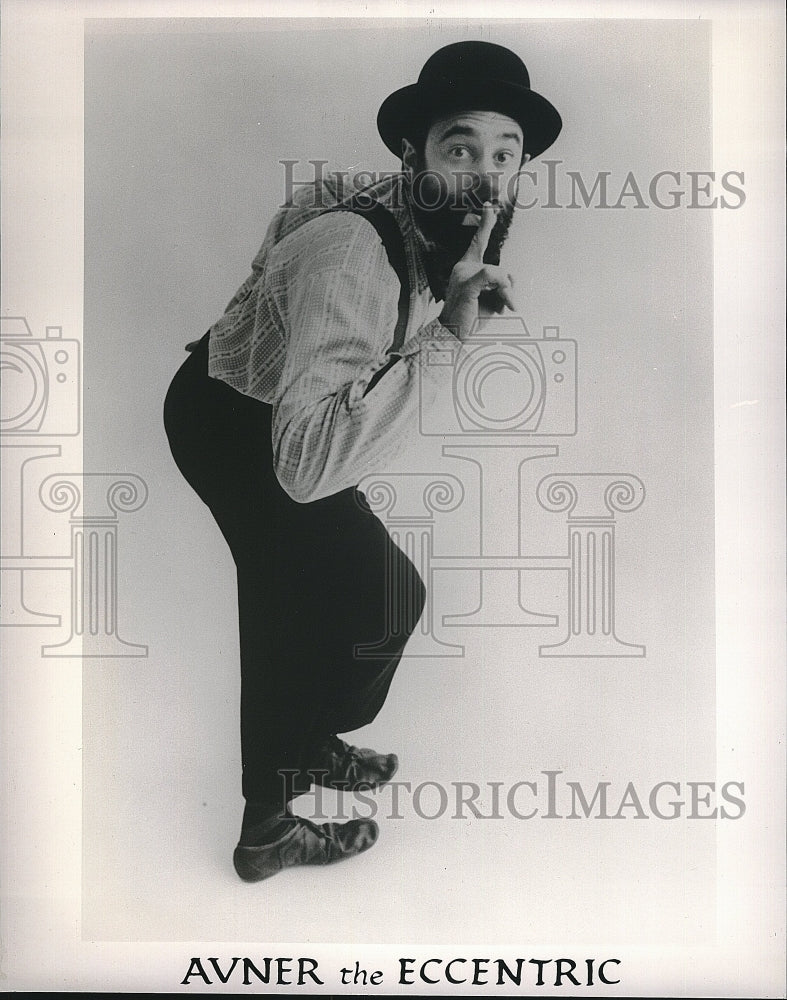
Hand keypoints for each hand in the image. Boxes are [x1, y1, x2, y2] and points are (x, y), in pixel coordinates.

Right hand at [438, 202, 516, 341]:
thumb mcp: (490, 300)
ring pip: (499, 272)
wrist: (452, 334)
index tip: (489, 207)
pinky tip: (505, 304)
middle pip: (498, 266)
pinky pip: (492, 275)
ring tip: (504, 309)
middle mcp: (462, 267)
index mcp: (465, 268)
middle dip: (507, 287)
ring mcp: (463, 273)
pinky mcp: (467, 282)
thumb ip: (500, 285)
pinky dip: (503, 289)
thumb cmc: (469, 318)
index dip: (485, 224)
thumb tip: (511, 278)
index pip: (477, 242)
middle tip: (510, 305)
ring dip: (507, 293)